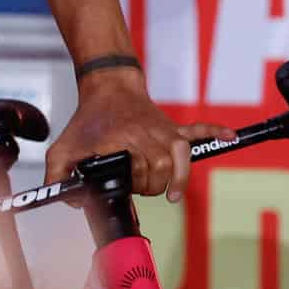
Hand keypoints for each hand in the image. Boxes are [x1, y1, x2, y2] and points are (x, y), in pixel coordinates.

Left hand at [43, 70, 235, 201]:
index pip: (139, 178)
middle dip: (150, 185)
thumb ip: (57, 176)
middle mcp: (148, 138)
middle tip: (136, 182)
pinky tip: (231, 136)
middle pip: (162, 175)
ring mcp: (164, 133)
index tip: (123, 188)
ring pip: (178, 162)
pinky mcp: (174, 129)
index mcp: (124, 144)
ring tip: (164, 187)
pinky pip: (199, 130)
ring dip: (172, 177)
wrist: (107, 87)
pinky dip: (216, 132)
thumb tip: (74, 201)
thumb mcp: (63, 148)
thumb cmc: (88, 120)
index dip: (132, 187)